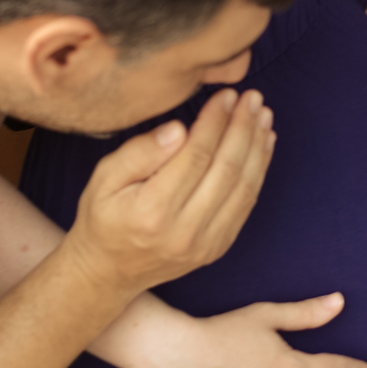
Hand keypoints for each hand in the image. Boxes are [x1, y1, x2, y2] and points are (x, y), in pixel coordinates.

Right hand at [67, 89, 275, 294]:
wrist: (109, 271)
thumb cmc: (104, 217)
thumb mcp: (103, 179)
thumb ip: (139, 152)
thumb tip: (179, 130)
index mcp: (152, 211)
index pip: (195, 156)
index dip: (215, 122)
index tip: (225, 96)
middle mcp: (184, 232)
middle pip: (225, 170)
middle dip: (242, 128)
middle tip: (252, 98)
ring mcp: (206, 244)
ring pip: (243, 188)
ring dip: (257, 147)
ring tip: (263, 115)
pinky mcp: (218, 247)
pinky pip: (246, 204)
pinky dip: (258, 171)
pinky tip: (263, 144)